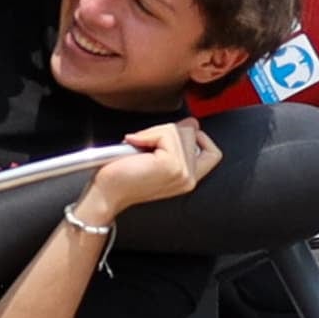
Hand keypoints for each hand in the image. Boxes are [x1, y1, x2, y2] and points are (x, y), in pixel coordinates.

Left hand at [82, 117, 218, 225]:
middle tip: (145, 146)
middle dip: (167, 131)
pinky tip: (135, 146)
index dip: (197, 137)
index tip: (171, 138)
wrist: (105, 194)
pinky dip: (149, 134)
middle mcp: (190, 179)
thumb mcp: (156, 158)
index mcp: (188, 179)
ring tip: (139, 149)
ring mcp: (184, 173)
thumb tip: (191, 123)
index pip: (213, 152)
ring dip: (155, 132)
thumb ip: (177, 143)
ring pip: (180, 130)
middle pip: (194, 132)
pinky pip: (167, 133)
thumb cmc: (122, 177)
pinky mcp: (173, 166)